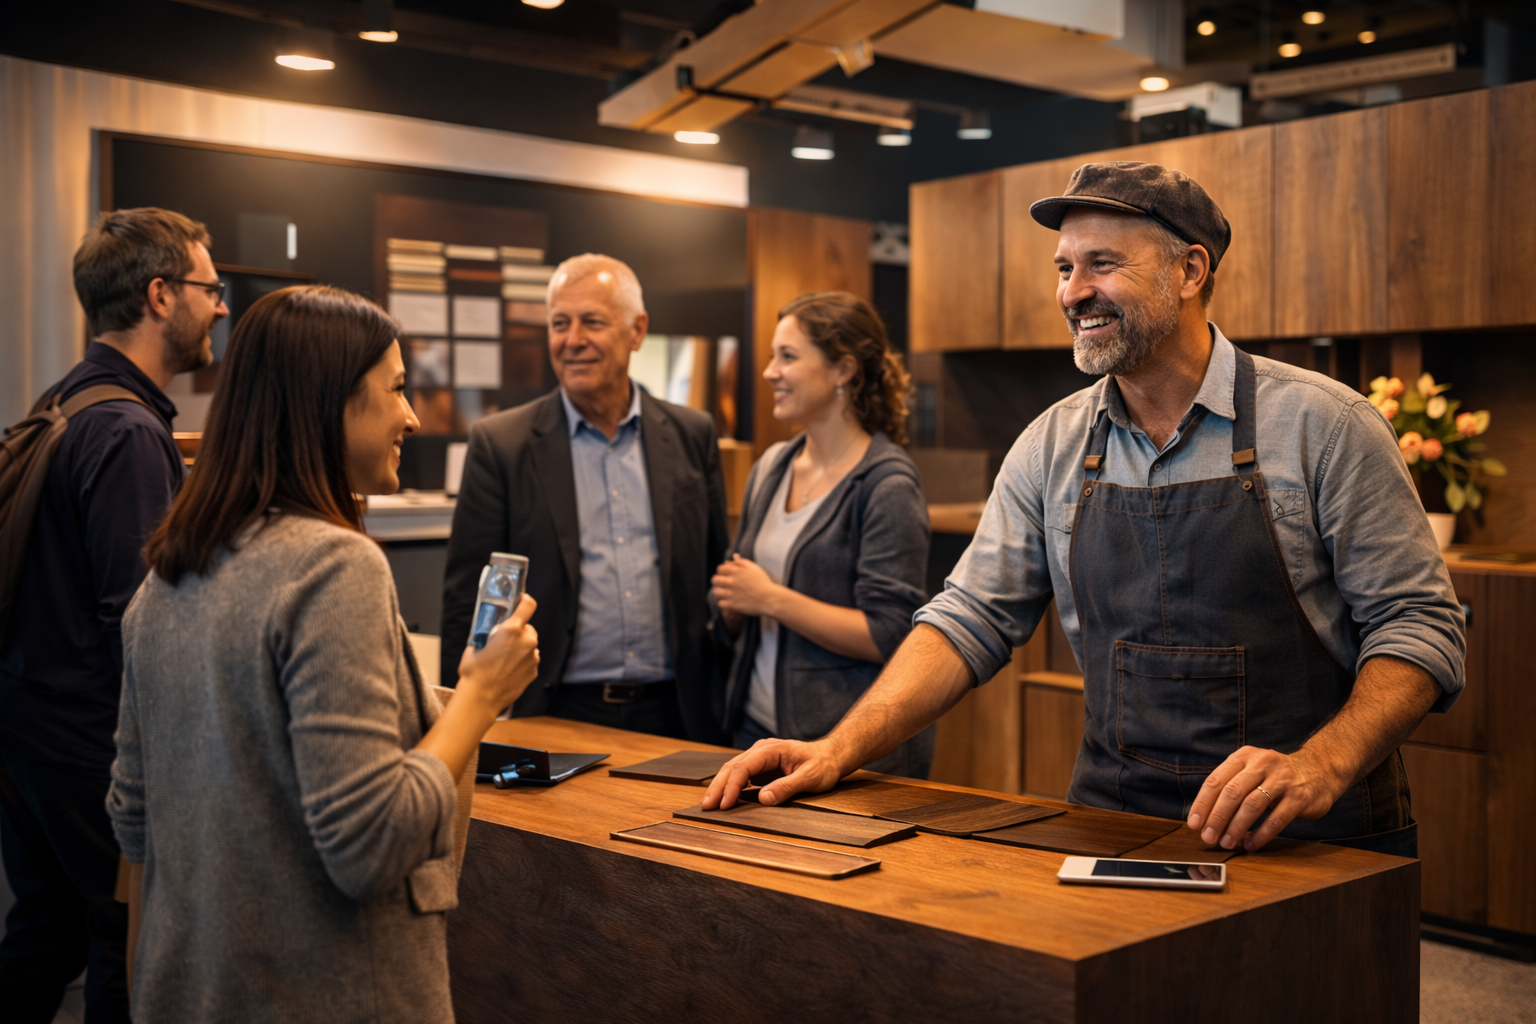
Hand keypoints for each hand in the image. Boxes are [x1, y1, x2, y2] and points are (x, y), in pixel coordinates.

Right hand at [455, 594, 539, 711]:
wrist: (481, 698)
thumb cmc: (475, 673)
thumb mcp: (476, 644)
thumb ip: (488, 632)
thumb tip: (489, 629)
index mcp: (511, 630)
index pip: (528, 605)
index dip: (525, 602)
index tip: (522, 602)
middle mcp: (526, 642)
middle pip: (528, 628)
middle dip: (518, 632)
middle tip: (504, 641)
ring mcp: (532, 657)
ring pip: (530, 645)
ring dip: (521, 648)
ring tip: (504, 659)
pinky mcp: (534, 671)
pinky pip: (530, 660)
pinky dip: (522, 661)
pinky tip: (509, 669)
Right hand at [701, 737, 844, 809]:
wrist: (831, 756)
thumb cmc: (823, 765)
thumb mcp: (810, 777)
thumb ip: (786, 787)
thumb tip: (762, 799)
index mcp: (771, 749)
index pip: (744, 766)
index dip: (732, 786)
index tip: (725, 804)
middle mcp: (762, 750)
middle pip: (733, 767)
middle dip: (718, 786)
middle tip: (706, 806)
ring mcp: (760, 758)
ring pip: (733, 770)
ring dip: (720, 787)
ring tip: (709, 805)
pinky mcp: (761, 768)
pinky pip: (741, 776)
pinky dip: (730, 788)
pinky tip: (724, 800)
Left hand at [711, 555, 781, 618]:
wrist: (770, 599)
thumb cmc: (764, 583)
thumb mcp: (754, 568)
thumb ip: (742, 562)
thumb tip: (733, 558)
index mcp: (736, 571)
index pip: (720, 569)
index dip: (722, 572)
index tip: (726, 575)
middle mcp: (731, 582)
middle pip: (715, 580)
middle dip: (718, 581)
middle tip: (724, 584)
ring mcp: (731, 594)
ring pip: (716, 592)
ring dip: (720, 592)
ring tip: (725, 593)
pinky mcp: (732, 605)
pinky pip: (720, 603)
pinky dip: (724, 603)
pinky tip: (729, 602)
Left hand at [1186, 745, 1343, 851]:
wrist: (1320, 769)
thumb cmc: (1276, 776)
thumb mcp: (1251, 770)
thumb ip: (1230, 787)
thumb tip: (1204, 817)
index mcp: (1244, 757)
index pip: (1216, 780)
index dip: (1203, 804)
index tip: (1194, 824)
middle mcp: (1261, 764)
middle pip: (1232, 793)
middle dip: (1217, 818)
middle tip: (1208, 837)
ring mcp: (1282, 779)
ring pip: (1252, 805)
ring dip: (1236, 827)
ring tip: (1227, 843)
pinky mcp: (1299, 796)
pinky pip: (1277, 818)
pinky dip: (1261, 834)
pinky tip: (1251, 844)